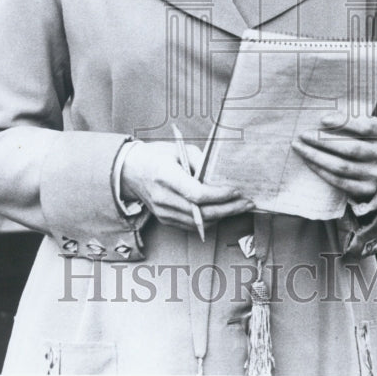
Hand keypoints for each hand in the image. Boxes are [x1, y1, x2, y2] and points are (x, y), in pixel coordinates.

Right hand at [121, 140, 253, 231]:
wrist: (129, 171)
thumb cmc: (155, 156)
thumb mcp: (178, 150)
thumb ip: (200, 161)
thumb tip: (219, 176)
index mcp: (164, 176)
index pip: (196, 194)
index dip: (220, 195)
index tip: (236, 190)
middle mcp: (163, 198)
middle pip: (201, 212)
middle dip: (229, 209)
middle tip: (247, 203)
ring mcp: (163, 212)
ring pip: (199, 222)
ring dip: (223, 216)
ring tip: (239, 207)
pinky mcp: (165, 220)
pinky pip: (192, 226)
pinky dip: (210, 220)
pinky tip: (223, 212)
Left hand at [292, 111, 376, 202]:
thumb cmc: (369, 137)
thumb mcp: (373, 121)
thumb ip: (370, 105)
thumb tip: (375, 86)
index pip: (366, 127)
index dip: (344, 122)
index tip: (322, 119)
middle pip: (351, 148)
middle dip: (323, 141)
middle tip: (303, 134)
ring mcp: (376, 175)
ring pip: (342, 167)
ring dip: (317, 156)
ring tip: (299, 147)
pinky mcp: (366, 190)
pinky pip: (339, 181)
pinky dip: (321, 171)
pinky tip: (308, 161)